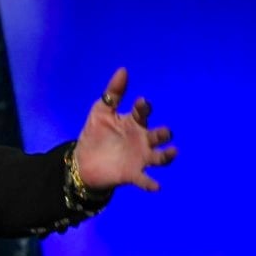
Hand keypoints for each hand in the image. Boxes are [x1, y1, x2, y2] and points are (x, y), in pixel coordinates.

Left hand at [74, 67, 176, 191]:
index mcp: (134, 123)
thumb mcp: (101, 111)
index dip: (144, 107)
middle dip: (163, 133)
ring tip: (172, 153)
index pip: (143, 112)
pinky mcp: (132, 174)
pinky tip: (156, 186)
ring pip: (159, 157)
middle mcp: (142, 140)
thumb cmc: (95, 134)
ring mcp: (140, 158)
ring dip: (167, 156)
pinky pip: (145, 180)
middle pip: (158, 135)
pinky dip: (151, 183)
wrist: (82, 161)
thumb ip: (113, 93)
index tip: (141, 102)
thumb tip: (123, 69)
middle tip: (164, 132)